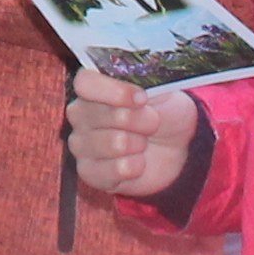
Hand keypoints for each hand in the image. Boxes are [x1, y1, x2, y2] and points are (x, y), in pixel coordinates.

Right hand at [66, 68, 200, 199]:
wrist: (173, 147)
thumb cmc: (165, 113)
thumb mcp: (165, 91)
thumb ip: (148, 85)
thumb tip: (137, 92)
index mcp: (93, 87)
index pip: (85, 82)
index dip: (115, 92)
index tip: (143, 99)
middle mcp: (80, 114)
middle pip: (100, 115)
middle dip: (138, 121)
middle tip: (152, 123)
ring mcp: (80, 144)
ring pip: (112, 143)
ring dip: (138, 144)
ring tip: (143, 143)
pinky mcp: (88, 172)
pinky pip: (111, 171)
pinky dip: (134, 167)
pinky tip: (138, 163)